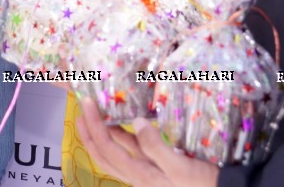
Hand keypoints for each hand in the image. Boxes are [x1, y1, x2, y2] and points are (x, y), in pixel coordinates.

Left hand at [75, 96, 219, 186]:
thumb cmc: (202, 182)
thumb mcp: (180, 166)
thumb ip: (156, 146)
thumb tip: (137, 122)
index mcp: (140, 175)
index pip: (108, 148)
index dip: (94, 126)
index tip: (87, 104)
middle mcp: (138, 175)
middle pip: (103, 154)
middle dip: (88, 132)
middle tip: (81, 109)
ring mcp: (145, 172)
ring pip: (114, 153)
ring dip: (100, 135)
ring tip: (93, 115)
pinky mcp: (154, 168)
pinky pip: (129, 152)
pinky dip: (119, 138)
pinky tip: (121, 127)